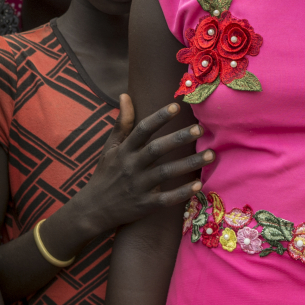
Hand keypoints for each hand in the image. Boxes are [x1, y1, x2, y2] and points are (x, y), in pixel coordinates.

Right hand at [74, 96, 213, 233]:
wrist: (93, 209)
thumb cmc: (106, 173)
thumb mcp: (110, 147)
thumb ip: (121, 122)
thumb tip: (125, 95)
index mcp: (124, 150)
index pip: (142, 130)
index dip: (159, 117)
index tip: (177, 106)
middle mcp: (131, 166)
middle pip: (156, 149)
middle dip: (178, 139)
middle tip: (200, 129)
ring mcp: (138, 186)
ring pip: (166, 173)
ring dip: (189, 164)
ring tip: (211, 155)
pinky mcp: (144, 205)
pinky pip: (166, 199)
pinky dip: (182, 193)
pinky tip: (198, 185)